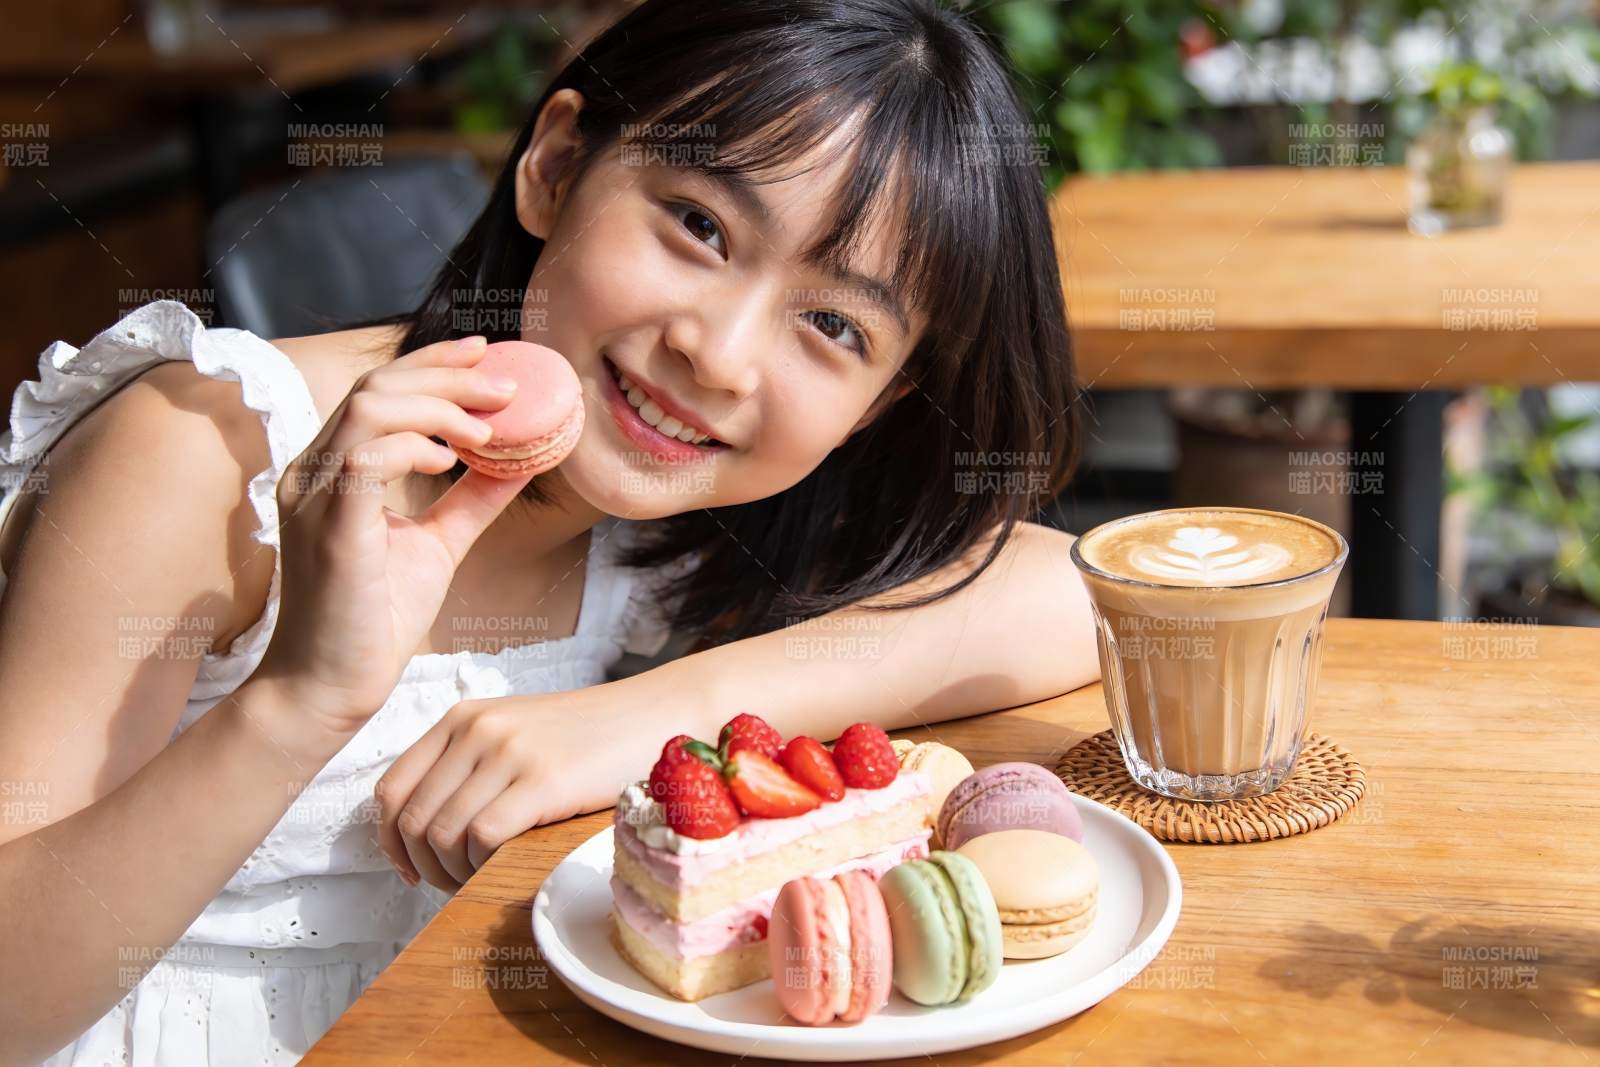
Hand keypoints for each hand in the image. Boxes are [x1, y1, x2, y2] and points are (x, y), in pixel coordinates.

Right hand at [254, 336, 532, 742]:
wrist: (332, 685)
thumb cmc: (375, 617)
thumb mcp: (438, 543)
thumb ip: (473, 500)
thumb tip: (524, 463)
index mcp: (335, 468)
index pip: (381, 389)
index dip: (434, 361)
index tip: (486, 352)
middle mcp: (314, 470)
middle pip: (378, 385)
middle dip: (448, 374)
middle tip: (507, 385)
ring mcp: (314, 495)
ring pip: (370, 408)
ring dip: (438, 406)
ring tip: (486, 429)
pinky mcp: (328, 526)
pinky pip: (365, 458)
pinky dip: (412, 445)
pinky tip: (449, 460)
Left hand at [375, 681, 672, 888]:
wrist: (654, 715)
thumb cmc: (590, 735)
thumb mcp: (516, 732)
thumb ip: (471, 763)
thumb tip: (426, 829)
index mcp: (462, 719)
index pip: (392, 789)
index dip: (390, 841)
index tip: (408, 869)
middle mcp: (477, 731)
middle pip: (412, 819)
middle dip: (422, 866)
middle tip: (448, 885)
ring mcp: (509, 754)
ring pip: (442, 833)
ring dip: (451, 873)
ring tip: (476, 880)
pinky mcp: (542, 781)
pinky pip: (482, 838)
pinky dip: (481, 867)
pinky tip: (500, 869)